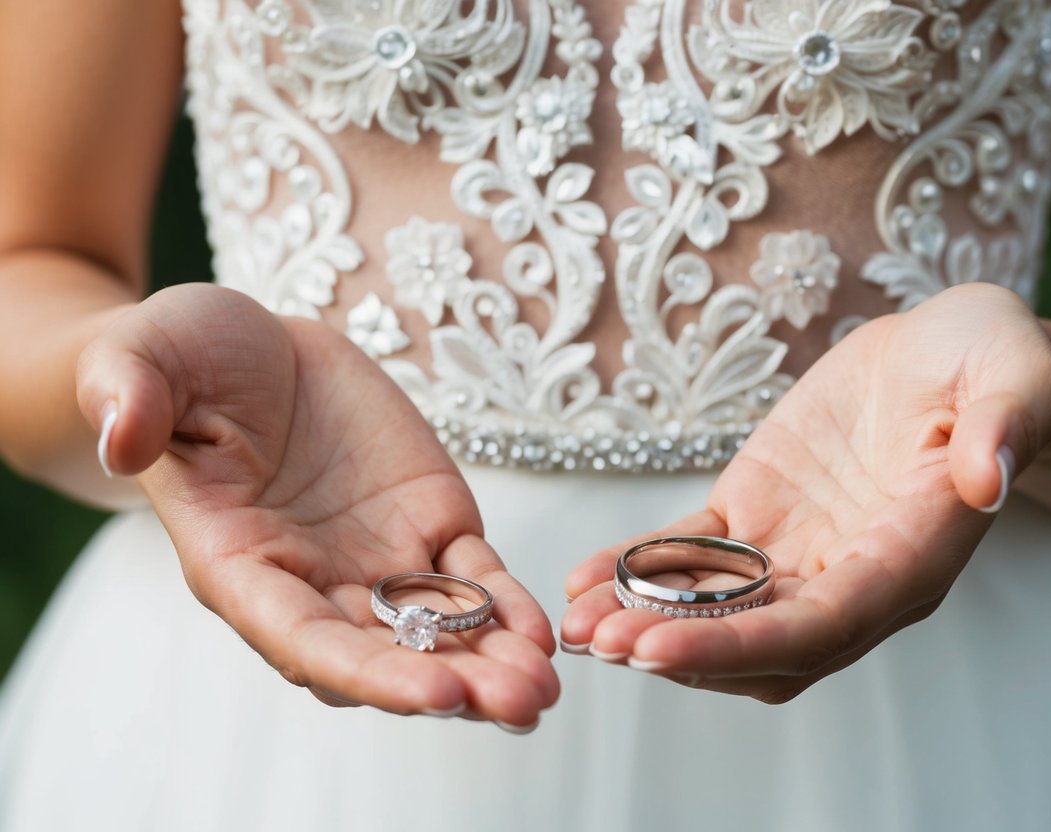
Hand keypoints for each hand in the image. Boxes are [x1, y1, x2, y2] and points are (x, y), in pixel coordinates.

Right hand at [77, 284, 557, 727]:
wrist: (256, 347)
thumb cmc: (187, 358)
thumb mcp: (147, 355)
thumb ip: (130, 393)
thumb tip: (119, 435)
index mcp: (239, 563)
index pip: (302, 638)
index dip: (367, 670)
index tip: (434, 691)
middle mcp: (313, 581)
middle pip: (382, 655)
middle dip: (449, 684)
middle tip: (518, 704)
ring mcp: (377, 558)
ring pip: (438, 631)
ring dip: (492, 663)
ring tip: (543, 688)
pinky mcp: (429, 524)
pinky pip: (474, 578)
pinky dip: (507, 606)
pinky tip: (543, 633)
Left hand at [562, 283, 1050, 702]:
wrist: (942, 351)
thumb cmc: (987, 356)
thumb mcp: (1016, 369)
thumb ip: (1009, 423)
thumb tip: (991, 479)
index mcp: (917, 554)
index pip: (828, 623)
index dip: (743, 643)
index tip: (660, 649)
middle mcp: (855, 574)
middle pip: (764, 641)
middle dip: (681, 649)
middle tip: (600, 644)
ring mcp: (801, 552)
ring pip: (721, 613)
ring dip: (649, 624)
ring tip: (575, 622)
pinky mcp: (758, 517)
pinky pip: (694, 558)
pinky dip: (641, 570)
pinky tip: (584, 576)